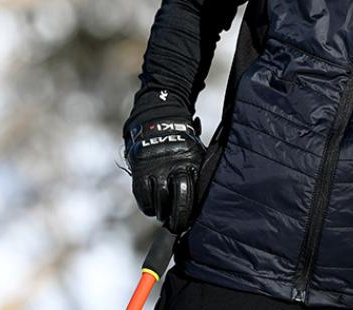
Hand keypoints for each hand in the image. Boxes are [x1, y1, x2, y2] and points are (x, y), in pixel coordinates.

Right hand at [124, 115, 205, 233]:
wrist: (158, 126)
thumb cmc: (183, 148)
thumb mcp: (197, 155)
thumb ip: (202, 175)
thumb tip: (212, 202)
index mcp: (191, 162)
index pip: (194, 190)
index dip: (191, 209)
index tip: (191, 221)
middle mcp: (173, 166)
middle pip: (178, 197)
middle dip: (178, 216)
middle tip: (177, 226)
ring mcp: (155, 169)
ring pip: (160, 201)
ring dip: (162, 213)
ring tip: (164, 215)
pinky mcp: (140, 172)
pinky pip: (144, 198)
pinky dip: (148, 207)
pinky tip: (153, 207)